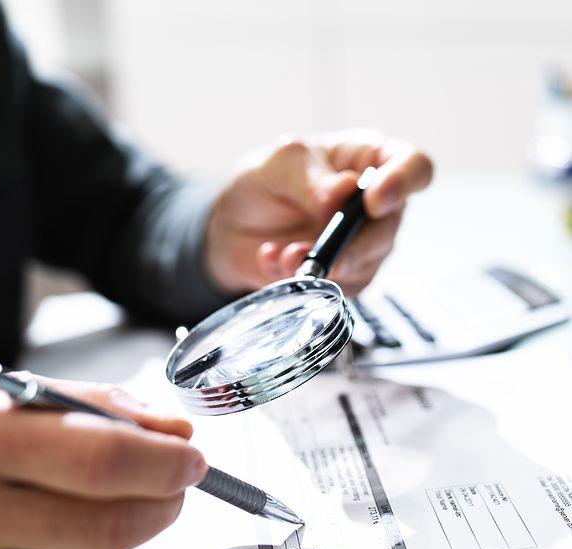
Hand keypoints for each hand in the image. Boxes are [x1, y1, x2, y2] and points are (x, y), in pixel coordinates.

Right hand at [0, 376, 204, 548]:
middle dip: (165, 497)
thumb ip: (100, 406)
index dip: (165, 460)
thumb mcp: (12, 399)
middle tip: (170, 479)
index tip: (190, 457)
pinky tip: (72, 540)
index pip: (104, 460)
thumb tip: (173, 432)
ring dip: (131, 530)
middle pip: (115, 521)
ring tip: (99, 502)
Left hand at [205, 129, 432, 296]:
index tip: (374, 200)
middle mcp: (375, 207)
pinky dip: (304, 280)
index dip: (403, 183)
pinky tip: (275, 261)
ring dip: (325, 265)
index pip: (414, 167)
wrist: (232, 223)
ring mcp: (362, 246)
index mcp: (372, 161)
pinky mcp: (341, 279)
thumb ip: (309, 176)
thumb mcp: (280, 162)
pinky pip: (336, 288)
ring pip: (365, 265)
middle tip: (323, 249)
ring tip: (286, 255)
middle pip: (390, 229)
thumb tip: (339, 194)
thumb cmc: (267, 181)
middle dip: (355, 244)